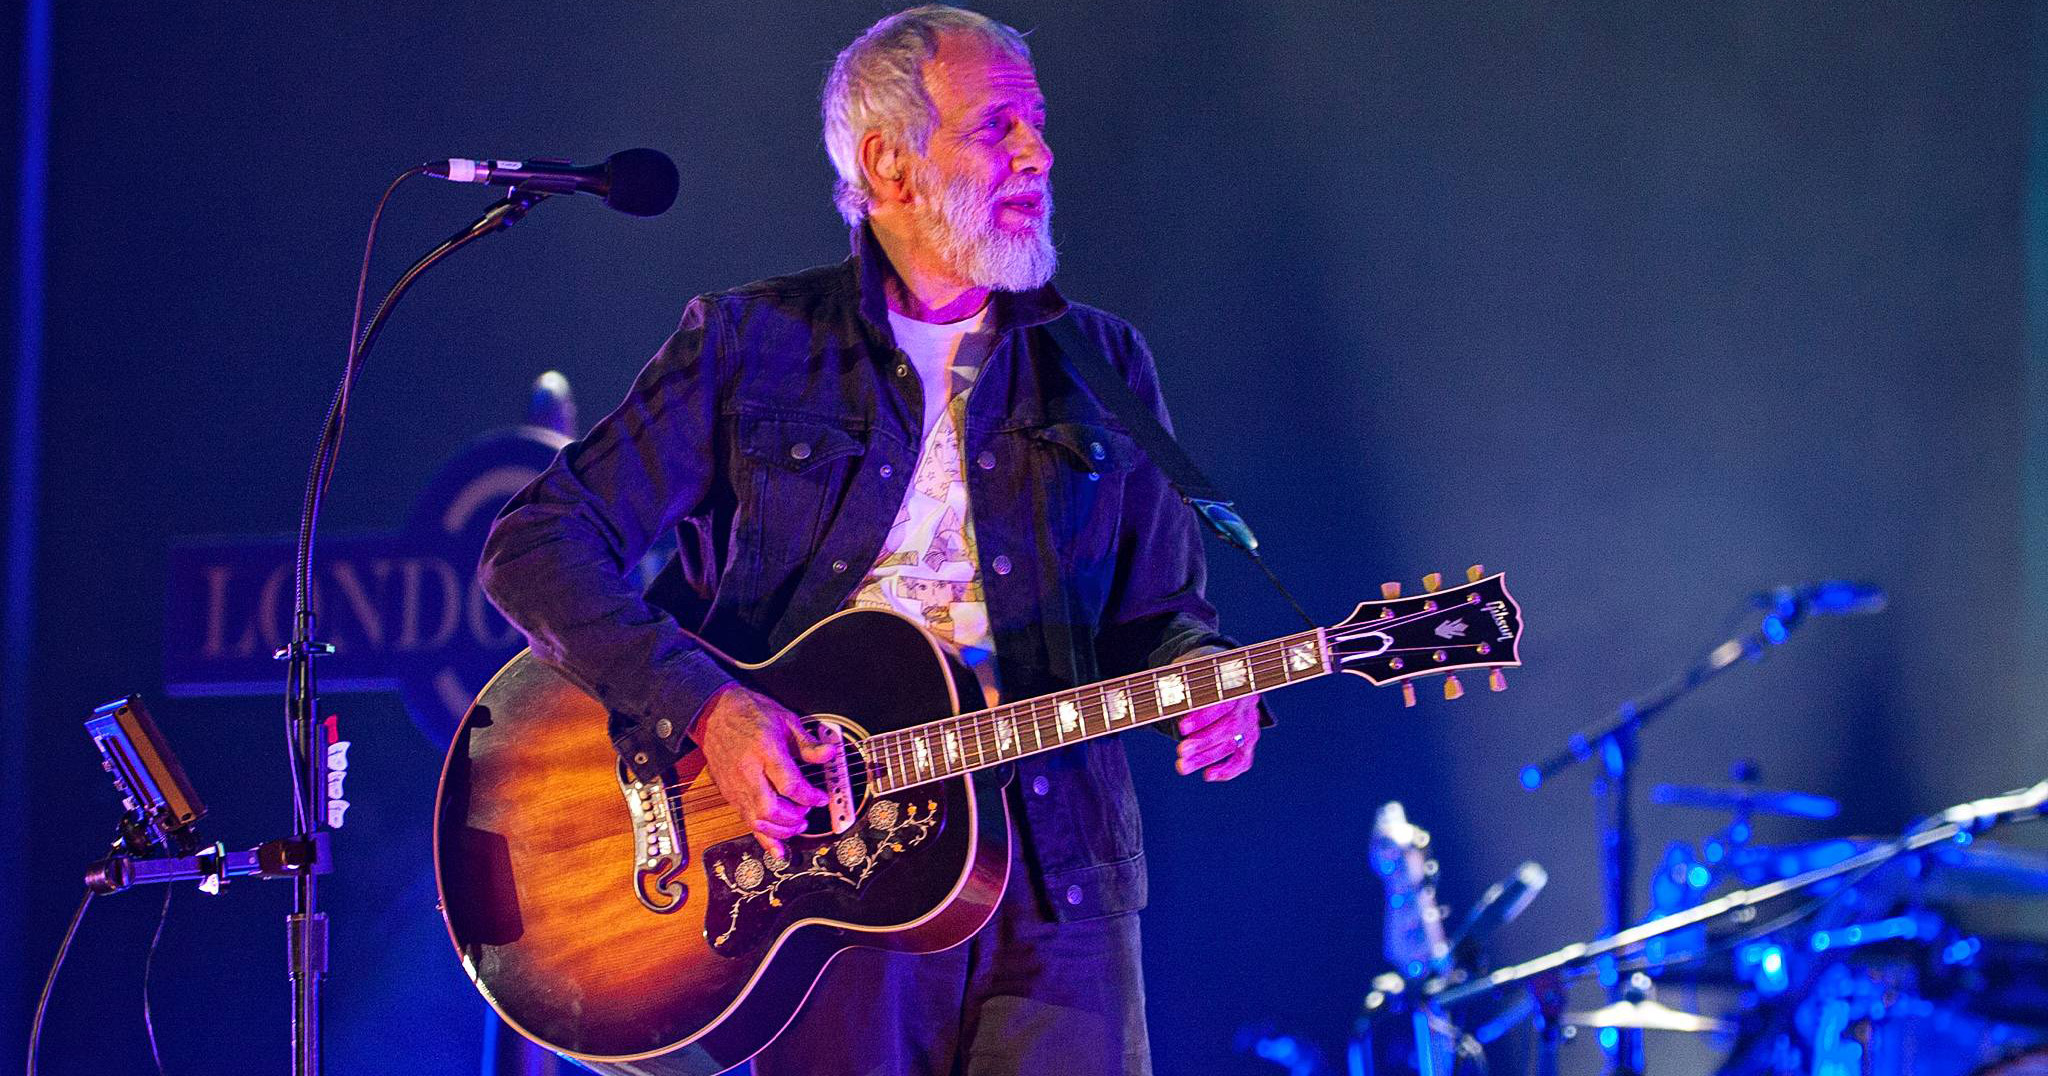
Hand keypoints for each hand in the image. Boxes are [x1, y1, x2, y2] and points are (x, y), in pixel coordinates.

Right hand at [692, 683, 837, 858]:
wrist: (714, 713)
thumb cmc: (750, 713)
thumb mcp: (785, 719)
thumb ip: (807, 742)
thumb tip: (829, 754)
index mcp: (765, 750)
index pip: (789, 784)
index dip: (810, 797)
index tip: (821, 798)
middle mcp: (748, 771)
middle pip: (771, 809)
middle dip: (794, 818)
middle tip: (807, 814)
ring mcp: (736, 785)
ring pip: (757, 821)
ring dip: (781, 830)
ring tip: (797, 825)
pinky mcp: (729, 794)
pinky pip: (745, 822)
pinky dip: (763, 838)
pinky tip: (778, 849)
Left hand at [1171, 647, 1262, 781]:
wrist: (1223, 674)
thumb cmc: (1200, 672)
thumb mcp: (1190, 669)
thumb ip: (1181, 683)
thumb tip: (1163, 698)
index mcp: (1235, 682)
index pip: (1222, 702)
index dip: (1202, 717)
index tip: (1182, 728)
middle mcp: (1247, 703)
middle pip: (1229, 726)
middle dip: (1203, 742)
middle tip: (1181, 752)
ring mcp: (1251, 722)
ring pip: (1233, 744)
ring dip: (1207, 758)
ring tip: (1182, 766)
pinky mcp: (1249, 738)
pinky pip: (1244, 759)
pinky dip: (1228, 770)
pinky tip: (1208, 775)